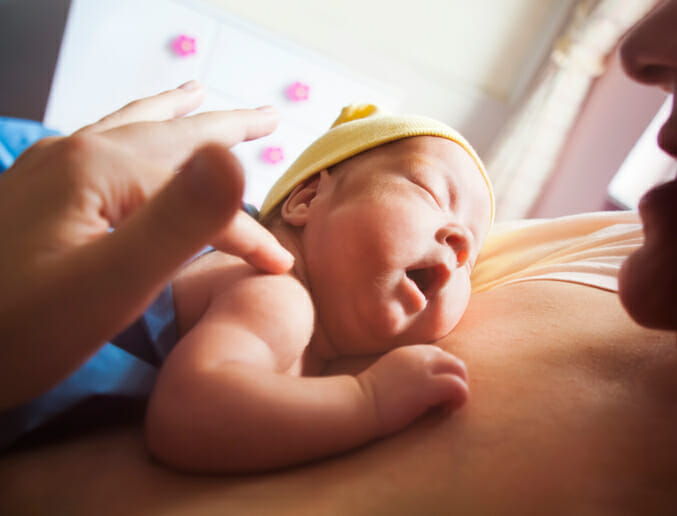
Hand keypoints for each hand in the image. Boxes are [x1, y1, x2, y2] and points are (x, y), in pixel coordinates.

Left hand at [0, 82, 292, 408]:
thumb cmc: (22, 331)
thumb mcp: (113, 283)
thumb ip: (180, 219)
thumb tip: (232, 157)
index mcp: (103, 169)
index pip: (200, 194)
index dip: (247, 232)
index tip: (280, 268)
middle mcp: (78, 154)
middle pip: (169, 135)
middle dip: (225, 127)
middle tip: (267, 117)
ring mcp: (50, 168)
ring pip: (130, 129)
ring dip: (174, 116)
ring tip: (197, 95)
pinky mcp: (35, 191)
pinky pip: (100, 144)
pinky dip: (131, 134)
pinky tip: (120, 137)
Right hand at [357, 344, 467, 435]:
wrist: (356, 405)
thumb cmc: (366, 399)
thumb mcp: (386, 377)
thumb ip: (403, 374)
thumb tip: (416, 388)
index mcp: (407, 353)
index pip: (439, 356)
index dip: (442, 375)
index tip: (434, 394)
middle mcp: (418, 356)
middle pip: (453, 361)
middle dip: (455, 381)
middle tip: (445, 403)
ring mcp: (423, 369)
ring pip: (460, 370)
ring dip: (459, 389)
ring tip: (446, 407)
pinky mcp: (428, 386)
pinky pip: (459, 386)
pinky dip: (459, 399)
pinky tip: (446, 410)